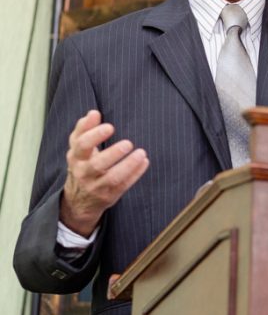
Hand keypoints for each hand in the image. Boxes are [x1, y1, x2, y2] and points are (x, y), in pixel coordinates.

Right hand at [60, 110, 148, 236]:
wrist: (77, 201)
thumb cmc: (82, 165)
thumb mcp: (78, 149)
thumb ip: (84, 129)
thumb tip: (93, 113)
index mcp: (76, 157)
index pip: (81, 145)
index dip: (94, 135)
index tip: (110, 126)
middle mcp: (84, 172)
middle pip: (97, 164)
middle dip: (113, 153)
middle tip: (128, 143)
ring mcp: (96, 186)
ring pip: (112, 177)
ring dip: (128, 165)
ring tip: (141, 153)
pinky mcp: (109, 195)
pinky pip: (124, 185)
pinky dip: (135, 174)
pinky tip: (144, 162)